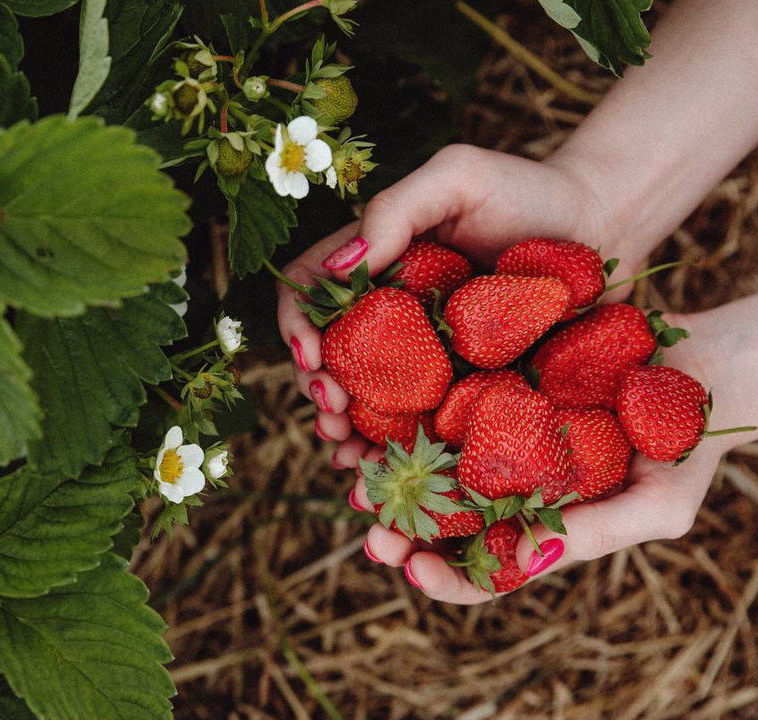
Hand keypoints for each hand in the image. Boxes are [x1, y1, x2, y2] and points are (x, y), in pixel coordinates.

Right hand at [276, 143, 642, 464]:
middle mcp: (392, 314)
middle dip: (319, 390)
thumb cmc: (529, 190)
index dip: (298, 324)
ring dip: (347, 433)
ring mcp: (428, 356)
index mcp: (376, 265)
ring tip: (349, 457)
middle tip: (330, 413)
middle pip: (332, 356)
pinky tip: (388, 470)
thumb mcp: (456, 177)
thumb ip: (393, 210)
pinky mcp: (467, 388)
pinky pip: (425, 425)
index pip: (310, 291)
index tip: (312, 357)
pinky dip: (400, 452)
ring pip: (370, 401)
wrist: (606, 225)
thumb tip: (338, 270)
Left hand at [352, 297, 757, 602]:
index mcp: (540, 525)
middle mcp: (508, 483)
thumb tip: (525, 564)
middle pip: (440, 519)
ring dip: (386, 470)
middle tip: (368, 521)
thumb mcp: (655, 501)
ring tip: (353, 462)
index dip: (445, 576)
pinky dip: (402, 405)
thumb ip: (595, 533)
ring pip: (426, 460)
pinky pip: (438, 396)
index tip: (411, 568)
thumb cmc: (687, 442)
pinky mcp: (489, 381)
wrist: (701, 363)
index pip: (483, 570)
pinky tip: (372, 401)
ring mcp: (494, 433)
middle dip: (398, 527)